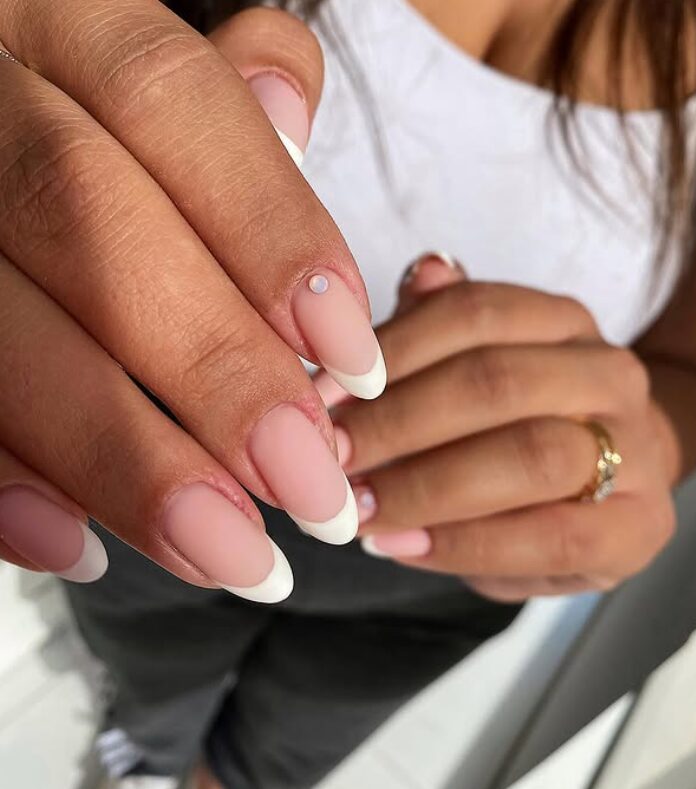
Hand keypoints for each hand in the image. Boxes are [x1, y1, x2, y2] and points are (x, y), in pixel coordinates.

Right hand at [0, 7, 384, 601]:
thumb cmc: (89, 132)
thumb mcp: (149, 87)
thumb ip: (226, 100)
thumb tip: (292, 113)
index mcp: (57, 23)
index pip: (170, 101)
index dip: (275, 234)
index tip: (355, 365)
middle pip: (90, 223)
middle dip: (216, 377)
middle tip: (313, 495)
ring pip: (2, 329)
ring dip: (124, 462)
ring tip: (233, 555)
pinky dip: (3, 480)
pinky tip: (84, 549)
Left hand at [320, 255, 676, 601]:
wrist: (613, 474)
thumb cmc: (521, 418)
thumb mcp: (478, 362)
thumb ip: (443, 322)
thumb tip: (423, 272)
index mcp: (563, 320)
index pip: (471, 312)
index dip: (386, 353)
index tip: (316, 395)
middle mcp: (609, 372)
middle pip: (497, 382)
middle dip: (396, 426)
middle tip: (326, 461)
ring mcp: (637, 451)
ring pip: (530, 457)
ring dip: (425, 488)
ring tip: (356, 511)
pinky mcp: (640, 529)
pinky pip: (551, 538)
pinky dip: (465, 544)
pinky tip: (402, 546)